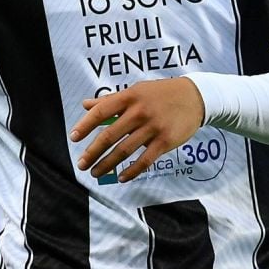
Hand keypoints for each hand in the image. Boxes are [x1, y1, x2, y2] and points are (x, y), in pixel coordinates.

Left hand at [69, 77, 205, 182]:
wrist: (195, 96)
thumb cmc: (160, 93)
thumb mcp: (136, 91)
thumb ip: (110, 100)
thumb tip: (86, 105)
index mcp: (129, 97)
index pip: (101, 112)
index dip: (85, 125)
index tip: (73, 138)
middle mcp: (139, 112)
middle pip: (109, 135)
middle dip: (93, 152)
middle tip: (81, 164)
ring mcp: (152, 127)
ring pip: (124, 150)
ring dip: (107, 164)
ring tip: (95, 173)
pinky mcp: (165, 141)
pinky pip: (144, 160)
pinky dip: (131, 171)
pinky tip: (121, 178)